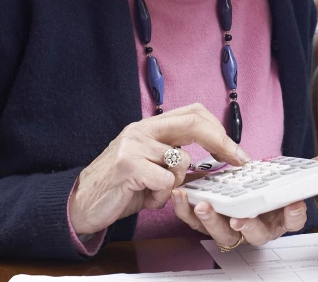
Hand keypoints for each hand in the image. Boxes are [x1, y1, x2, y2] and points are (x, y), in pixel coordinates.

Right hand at [69, 104, 248, 235]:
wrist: (80, 204)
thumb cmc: (120, 187)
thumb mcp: (150, 168)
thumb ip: (175, 160)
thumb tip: (213, 163)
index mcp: (150, 126)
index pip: (193, 113)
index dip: (218, 130)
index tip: (236, 151)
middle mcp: (142, 129)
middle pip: (194, 122)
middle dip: (221, 142)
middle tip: (237, 160)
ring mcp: (134, 145)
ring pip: (182, 161)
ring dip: (176, 183)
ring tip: (155, 191)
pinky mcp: (128, 165)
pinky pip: (166, 182)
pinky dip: (161, 196)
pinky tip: (145, 197)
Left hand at [171, 153, 317, 245]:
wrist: (249, 182)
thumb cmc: (273, 182)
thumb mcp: (298, 173)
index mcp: (282, 216)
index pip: (294, 221)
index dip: (295, 215)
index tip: (294, 204)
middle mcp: (259, 227)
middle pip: (255, 234)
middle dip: (247, 226)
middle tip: (240, 218)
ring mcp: (233, 226)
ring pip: (224, 233)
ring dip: (212, 221)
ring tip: (203, 205)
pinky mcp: (210, 220)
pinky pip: (198, 222)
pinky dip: (188, 211)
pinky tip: (185, 196)